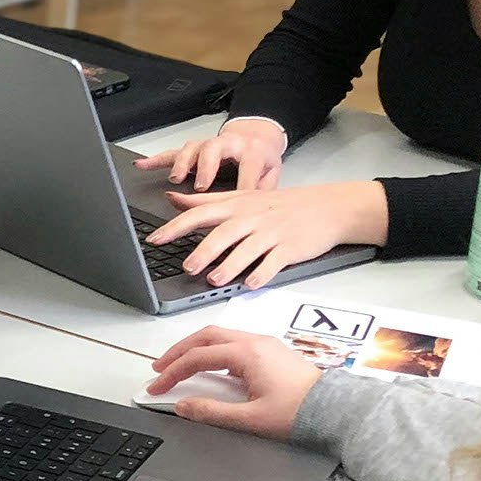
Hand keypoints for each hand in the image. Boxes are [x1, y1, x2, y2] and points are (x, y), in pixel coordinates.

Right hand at [137, 116, 287, 194]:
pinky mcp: (194, 150)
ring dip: (182, 163)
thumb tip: (257, 215)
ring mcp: (208, 146)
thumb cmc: (261, 159)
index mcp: (251, 150)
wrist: (256, 136)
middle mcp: (227, 143)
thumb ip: (265, 191)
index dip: (242, 187)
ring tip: (176, 179)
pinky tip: (141, 165)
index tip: (237, 209)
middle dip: (205, 168)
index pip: (247, 168)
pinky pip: (172, 153)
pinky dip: (156, 160)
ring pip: (192, 148)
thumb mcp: (272, 173)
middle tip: (200, 187)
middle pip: (213, 150)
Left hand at [144, 178, 386, 288]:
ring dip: (230, 265)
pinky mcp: (290, 248)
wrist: (326, 207)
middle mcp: (252, 218)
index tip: (155, 239)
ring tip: (214, 280)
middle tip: (187, 266)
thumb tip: (172, 198)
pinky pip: (274, 262)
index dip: (176, 226)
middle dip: (204, 250)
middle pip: (224, 233)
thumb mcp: (242, 196)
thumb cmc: (280, 205)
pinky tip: (250, 284)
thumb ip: (205, 201)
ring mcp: (272, 233)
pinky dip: (262, 273)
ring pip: (248, 249)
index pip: (200, 213)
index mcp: (236, 205)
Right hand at [144, 326, 322, 439]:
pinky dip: (213, 351)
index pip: (197, 358)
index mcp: (247, 354)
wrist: (335, 410)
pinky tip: (210, 366)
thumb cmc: (300, 412)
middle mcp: (255, 342)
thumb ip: (212, 412)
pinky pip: (234, 343)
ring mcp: (265, 344)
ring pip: (220, 337)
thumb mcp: (250, 419)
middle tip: (160, 368)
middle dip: (178, 351)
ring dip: (196, 348)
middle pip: (205, 337)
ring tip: (180, 364)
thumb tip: (183, 406)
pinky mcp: (272, 352)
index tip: (157, 386)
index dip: (172, 372)